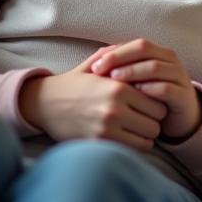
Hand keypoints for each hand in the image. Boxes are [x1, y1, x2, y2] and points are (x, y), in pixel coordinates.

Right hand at [19, 49, 167, 148]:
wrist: (43, 104)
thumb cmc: (73, 83)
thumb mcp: (94, 64)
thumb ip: (119, 57)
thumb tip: (139, 51)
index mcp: (118, 88)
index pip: (158, 102)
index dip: (158, 104)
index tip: (150, 105)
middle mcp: (115, 109)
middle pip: (155, 123)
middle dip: (154, 122)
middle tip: (145, 119)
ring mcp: (106, 129)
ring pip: (146, 139)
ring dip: (145, 136)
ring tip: (137, 130)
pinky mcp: (98, 144)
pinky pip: (131, 150)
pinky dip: (133, 146)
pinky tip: (127, 138)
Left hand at [90, 39, 201, 140]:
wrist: (179, 117)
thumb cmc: (151, 97)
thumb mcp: (136, 81)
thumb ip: (121, 68)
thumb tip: (97, 60)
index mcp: (159, 53)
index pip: (137, 44)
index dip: (116, 53)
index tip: (94, 66)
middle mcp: (170, 61)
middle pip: (145, 50)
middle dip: (121, 59)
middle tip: (101, 71)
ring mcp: (179, 76)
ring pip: (155, 67)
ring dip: (133, 72)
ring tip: (115, 81)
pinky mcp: (183, 95)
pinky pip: (166, 88)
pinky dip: (150, 90)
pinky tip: (135, 95)